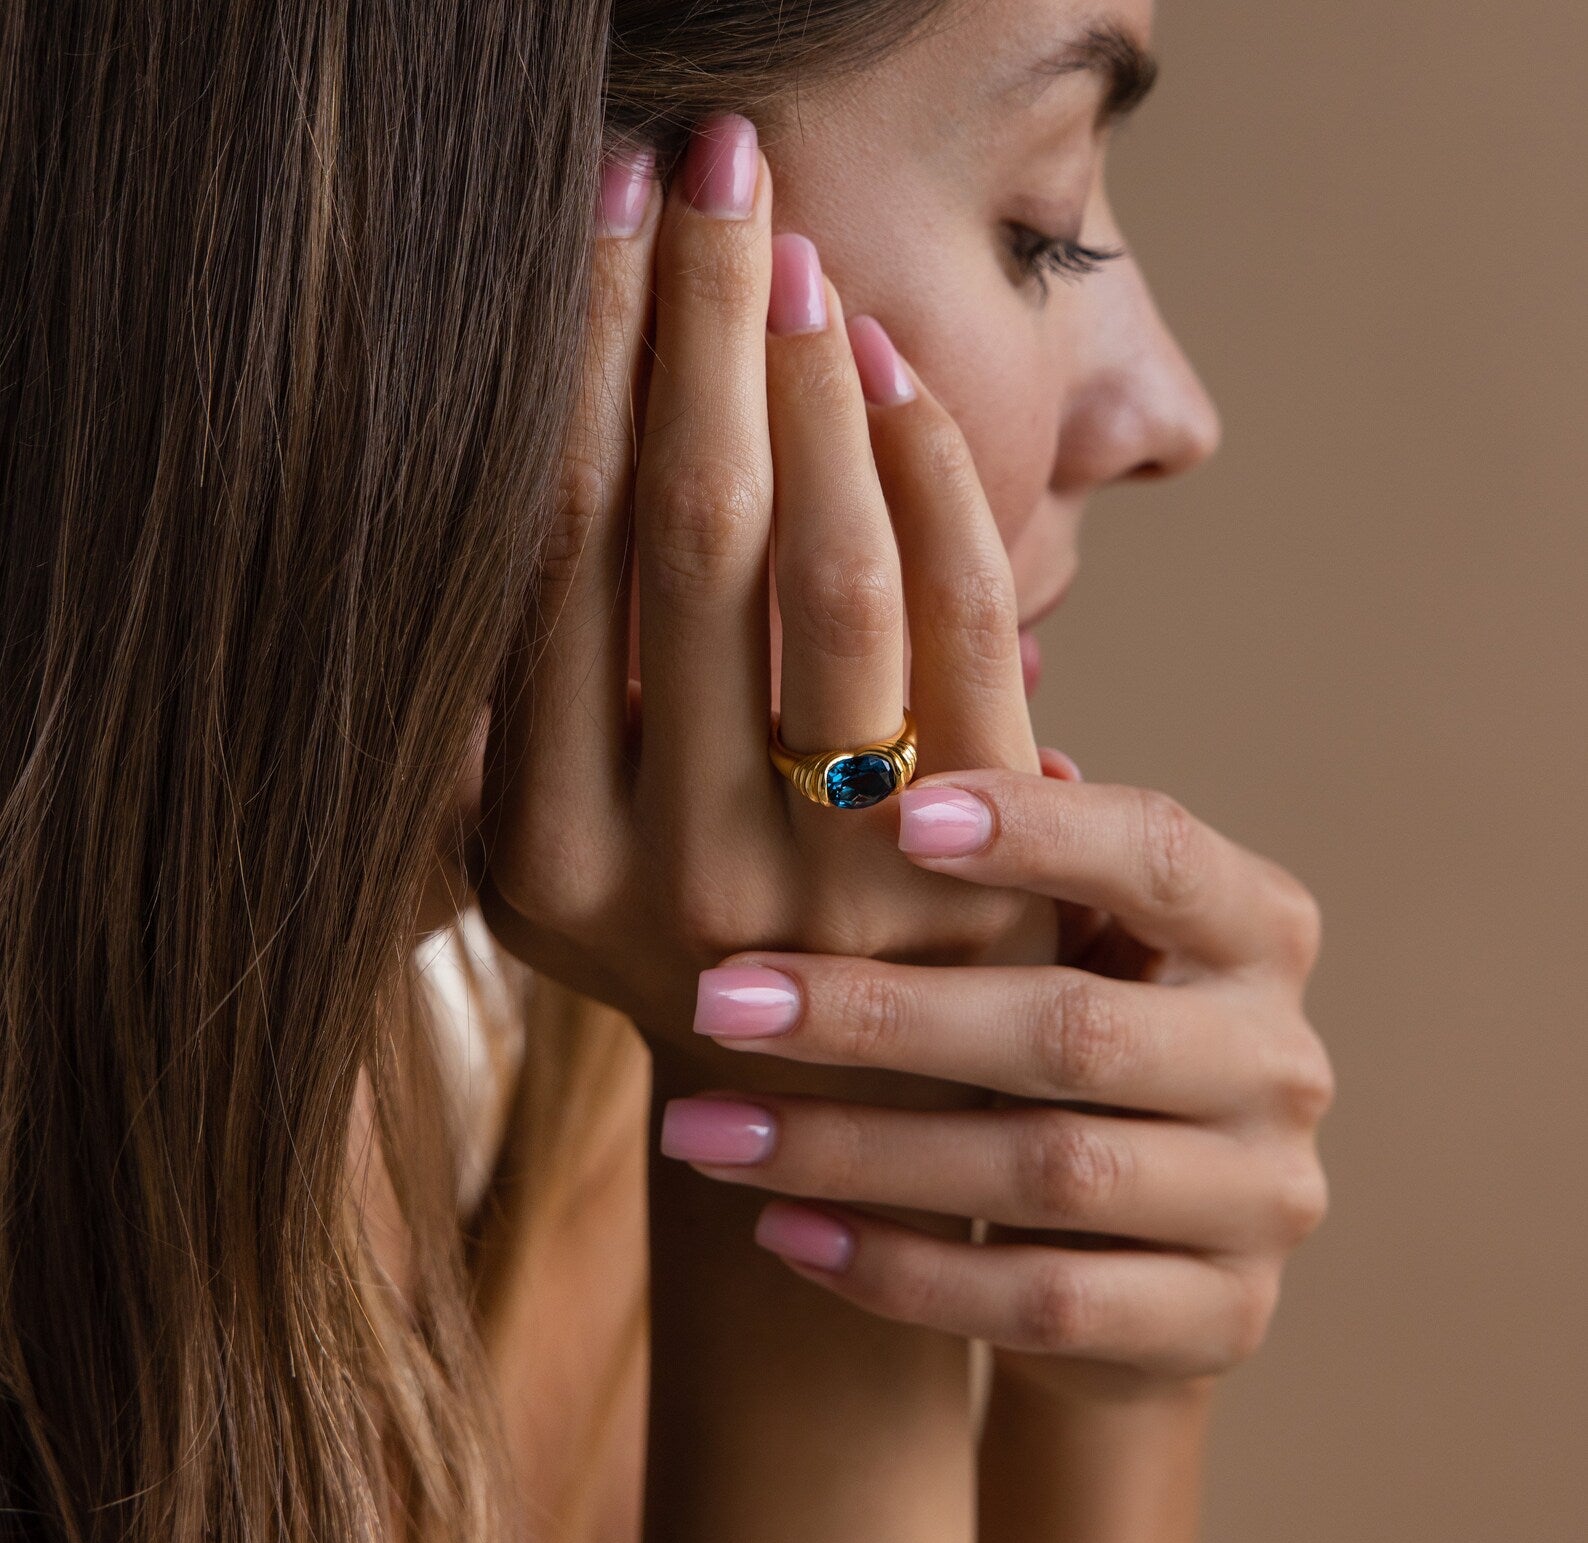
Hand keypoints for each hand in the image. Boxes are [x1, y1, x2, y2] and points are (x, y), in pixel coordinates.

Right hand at [478, 114, 1056, 1071]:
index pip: (552, 564)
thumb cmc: (692, 946)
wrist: (843, 1115)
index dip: (576, 371)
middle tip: (711, 165)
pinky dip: (934, 477)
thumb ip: (534, 713)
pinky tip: (892, 375)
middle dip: (694, 325)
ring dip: (813, 383)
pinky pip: (964, 627)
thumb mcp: (564, 865)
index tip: (602, 220)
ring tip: (795, 254)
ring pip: (829, 571)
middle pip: (684, 536)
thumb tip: (548, 448)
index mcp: (541, 863)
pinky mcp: (977, 867)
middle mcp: (675, 874)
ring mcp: (838, 883)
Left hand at [661, 767, 1333, 1389]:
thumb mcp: (1064, 934)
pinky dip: (902, 1270)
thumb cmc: (1071, 1029)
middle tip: (722, 1000)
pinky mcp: (1219, 1320)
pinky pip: (1043, 1306)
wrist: (1152, 1239)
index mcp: (1255, 928)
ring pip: (1046, 1175)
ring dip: (856, 1151)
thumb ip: (1010, 853)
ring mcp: (1263, 1199)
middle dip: (881, 1015)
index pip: (1159, 857)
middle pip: (1074, 1032)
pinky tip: (784, 1232)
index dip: (1040, 835)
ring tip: (702, 1132)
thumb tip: (905, 766)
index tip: (898, 819)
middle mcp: (1280, 1059)